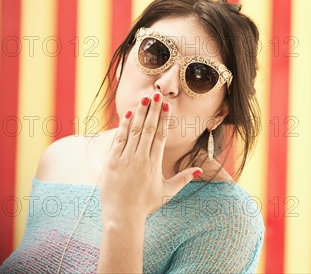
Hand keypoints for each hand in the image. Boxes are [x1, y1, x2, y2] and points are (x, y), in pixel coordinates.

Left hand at [99, 92, 202, 224]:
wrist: (123, 216)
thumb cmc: (146, 205)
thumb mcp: (168, 191)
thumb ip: (183, 178)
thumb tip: (198, 169)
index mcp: (155, 163)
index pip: (160, 135)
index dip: (164, 119)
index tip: (166, 106)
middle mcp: (141, 158)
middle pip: (149, 128)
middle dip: (153, 110)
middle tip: (157, 95)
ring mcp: (126, 158)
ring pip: (134, 130)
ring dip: (139, 113)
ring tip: (144, 98)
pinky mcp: (112, 161)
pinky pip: (119, 139)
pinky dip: (124, 126)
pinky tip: (127, 114)